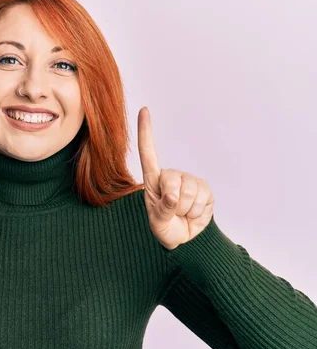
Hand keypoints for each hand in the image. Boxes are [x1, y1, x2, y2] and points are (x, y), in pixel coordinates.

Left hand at [137, 107, 214, 249]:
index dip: (146, 131)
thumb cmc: (165, 228)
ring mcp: (189, 181)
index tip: (144, 109)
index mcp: (153, 180)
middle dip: (174, 202)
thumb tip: (173, 196)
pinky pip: (204, 198)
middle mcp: (171, 176)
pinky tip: (194, 213)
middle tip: (173, 213)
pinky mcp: (205, 189)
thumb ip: (163, 210)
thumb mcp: (158, 222)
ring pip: (190, 192)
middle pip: (173, 182)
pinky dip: (198, 211)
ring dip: (187, 209)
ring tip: (182, 214)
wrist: (185, 239)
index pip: (148, 153)